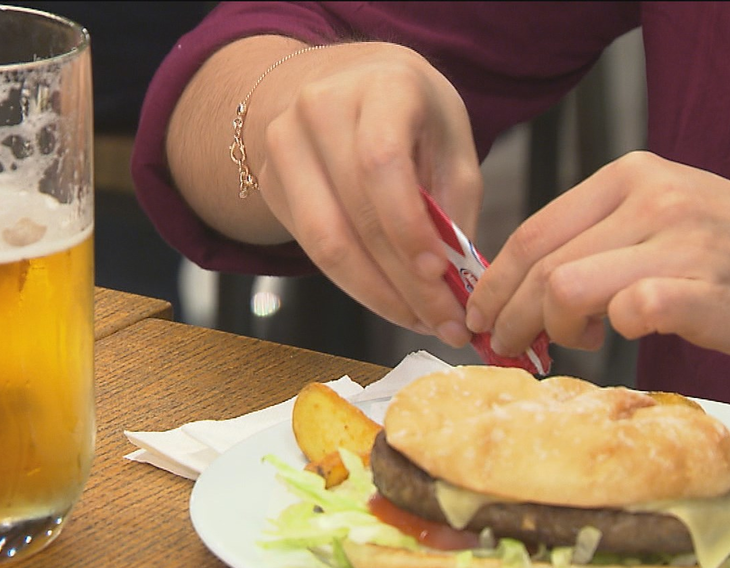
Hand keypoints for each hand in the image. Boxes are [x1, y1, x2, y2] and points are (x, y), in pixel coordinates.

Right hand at [253, 42, 481, 346]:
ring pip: (326, 242)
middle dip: (404, 281)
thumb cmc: (408, 112)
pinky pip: (313, 249)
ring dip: (377, 294)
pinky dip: (356, 284)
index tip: (438, 276)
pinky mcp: (271, 184)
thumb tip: (457, 281)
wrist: (340, 82)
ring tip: (419, 320)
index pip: (381, 164)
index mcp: (378, 86)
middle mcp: (320, 108)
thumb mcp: (449, 137)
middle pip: (355, 214)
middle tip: (444, 323)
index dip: (407, 228)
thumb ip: (455, 203)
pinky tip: (390, 300)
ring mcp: (285, 145)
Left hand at [464, 151, 729, 375]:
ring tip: (570, 345)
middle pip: (540, 264)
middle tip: (507, 347)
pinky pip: (629, 313)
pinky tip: (620, 341)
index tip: (480, 315)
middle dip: (509, 316)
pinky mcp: (707, 289)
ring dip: (551, 330)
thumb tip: (524, 288)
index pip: (533, 230)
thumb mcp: (666, 218)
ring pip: (566, 288)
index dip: (494, 282)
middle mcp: (653, 197)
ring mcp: (681, 240)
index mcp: (631, 176)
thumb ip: (600, 240)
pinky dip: (610, 335)